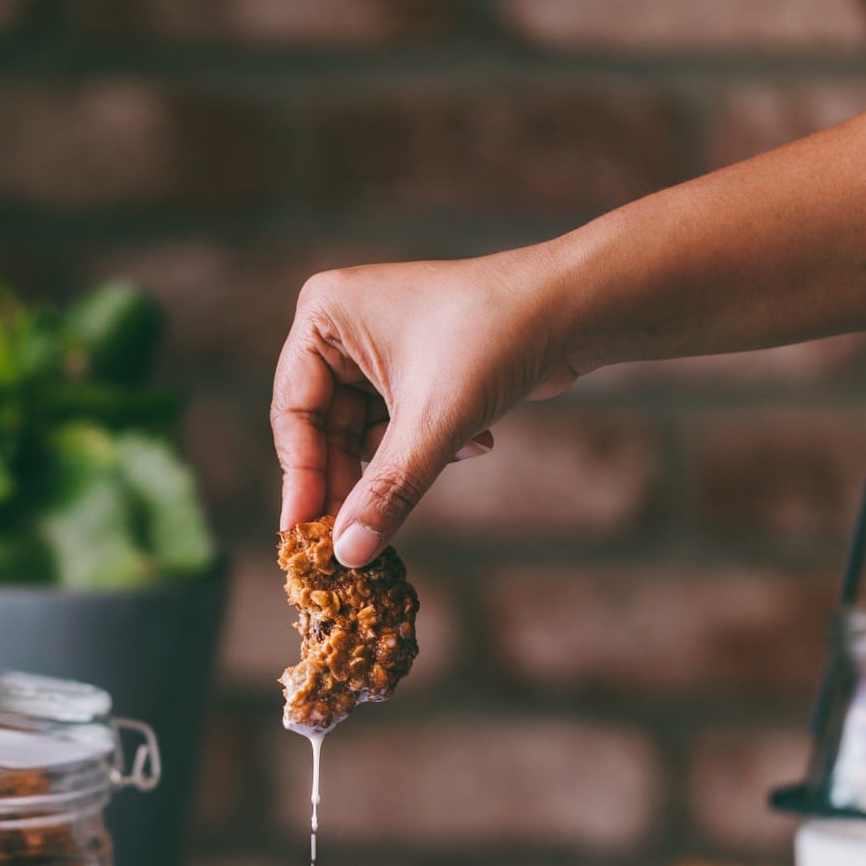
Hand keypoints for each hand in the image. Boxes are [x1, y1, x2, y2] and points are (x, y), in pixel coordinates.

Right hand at [271, 242, 580, 565]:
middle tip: (359, 540)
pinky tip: (475, 444)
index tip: (303, 537)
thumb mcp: (432, 424)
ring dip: (407, 459)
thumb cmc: (494, 340)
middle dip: (357, 478)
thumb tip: (348, 555)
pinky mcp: (414, 366)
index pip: (293, 413)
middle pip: (325, 428)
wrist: (572, 310)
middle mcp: (343, 326)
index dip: (300, 477)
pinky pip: (400, 425)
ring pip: (366, 432)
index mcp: (324, 316)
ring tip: (449, 458)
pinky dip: (430, 443)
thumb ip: (386, 492)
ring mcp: (378, 346)